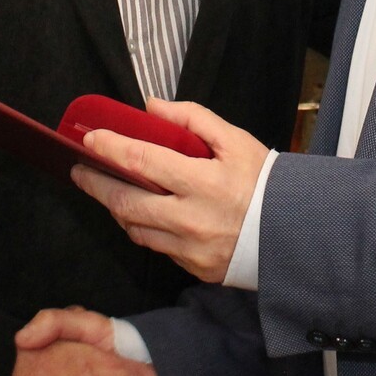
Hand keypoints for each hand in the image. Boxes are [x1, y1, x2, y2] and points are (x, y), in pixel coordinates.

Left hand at [71, 99, 269, 281]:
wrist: (295, 231)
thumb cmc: (264, 181)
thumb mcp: (235, 140)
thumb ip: (192, 118)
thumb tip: (151, 107)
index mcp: (203, 182)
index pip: (142, 160)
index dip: (111, 148)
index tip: (90, 139)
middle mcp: (192, 218)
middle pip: (126, 201)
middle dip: (96, 184)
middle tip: (80, 170)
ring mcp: (191, 248)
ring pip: (135, 228)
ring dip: (115, 208)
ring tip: (107, 189)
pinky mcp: (193, 267)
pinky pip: (156, 246)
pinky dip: (141, 228)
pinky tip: (138, 213)